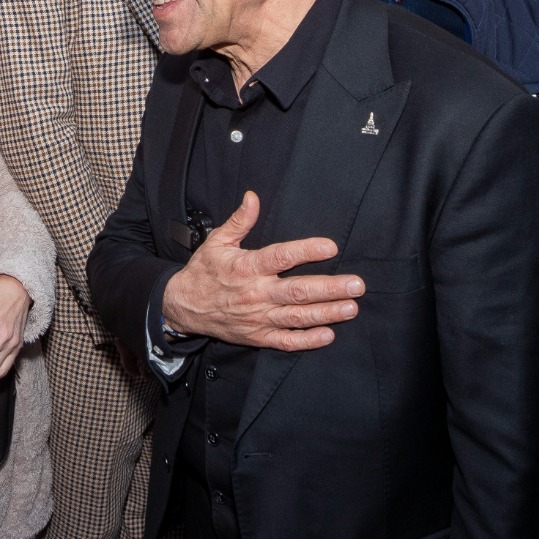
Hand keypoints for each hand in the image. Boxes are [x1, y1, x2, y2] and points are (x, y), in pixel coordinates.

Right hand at [163, 192, 364, 351]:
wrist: (182, 307)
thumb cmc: (203, 271)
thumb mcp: (216, 242)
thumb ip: (238, 221)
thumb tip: (253, 197)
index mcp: (246, 267)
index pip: (280, 257)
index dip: (306, 251)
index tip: (330, 247)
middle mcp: (255, 293)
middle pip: (297, 291)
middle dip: (330, 288)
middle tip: (356, 284)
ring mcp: (258, 318)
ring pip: (297, 317)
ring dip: (326, 313)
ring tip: (351, 307)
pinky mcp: (257, 336)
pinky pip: (286, 341)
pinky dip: (307, 340)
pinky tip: (328, 334)